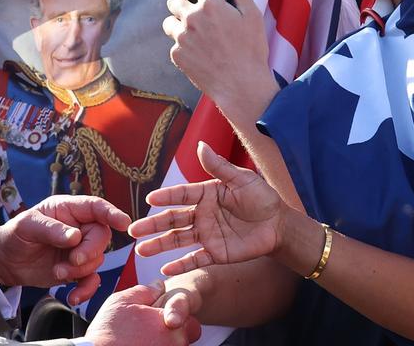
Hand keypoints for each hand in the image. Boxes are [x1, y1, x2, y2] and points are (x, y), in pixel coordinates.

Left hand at [0, 195, 129, 305]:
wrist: (5, 262)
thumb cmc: (15, 235)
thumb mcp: (27, 226)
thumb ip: (50, 229)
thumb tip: (75, 237)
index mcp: (68, 209)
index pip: (95, 207)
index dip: (111, 213)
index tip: (124, 223)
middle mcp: (79, 227)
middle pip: (101, 236)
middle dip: (90, 251)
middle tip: (73, 260)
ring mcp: (79, 249)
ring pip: (96, 259)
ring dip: (79, 270)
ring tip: (57, 272)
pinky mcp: (76, 269)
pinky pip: (91, 279)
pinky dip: (86, 290)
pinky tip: (73, 297)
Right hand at [85, 282, 202, 345]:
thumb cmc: (108, 333)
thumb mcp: (122, 302)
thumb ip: (144, 291)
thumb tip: (158, 285)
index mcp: (169, 323)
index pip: (189, 323)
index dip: (178, 320)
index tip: (165, 321)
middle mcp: (173, 344)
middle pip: (183, 340)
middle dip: (171, 335)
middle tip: (150, 332)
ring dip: (161, 343)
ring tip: (141, 340)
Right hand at [129, 142, 286, 275]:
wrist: (279, 225)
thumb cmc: (262, 197)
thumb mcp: (242, 179)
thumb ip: (219, 166)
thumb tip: (200, 144)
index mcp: (206, 194)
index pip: (181, 195)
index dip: (166, 197)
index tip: (149, 200)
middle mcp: (202, 214)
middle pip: (173, 220)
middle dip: (153, 225)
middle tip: (133, 230)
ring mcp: (207, 235)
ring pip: (178, 240)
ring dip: (159, 245)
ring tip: (141, 250)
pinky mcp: (216, 253)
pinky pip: (195, 259)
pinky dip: (181, 264)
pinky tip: (165, 268)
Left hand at [164, 0, 275, 122]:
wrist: (241, 87)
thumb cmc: (251, 51)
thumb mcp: (253, 16)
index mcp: (212, 5)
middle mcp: (192, 18)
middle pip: (174, 0)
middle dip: (182, 2)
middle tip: (197, 12)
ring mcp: (182, 38)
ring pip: (170, 22)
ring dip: (179, 24)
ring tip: (198, 35)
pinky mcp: (177, 56)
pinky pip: (174, 43)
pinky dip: (183, 45)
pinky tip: (201, 53)